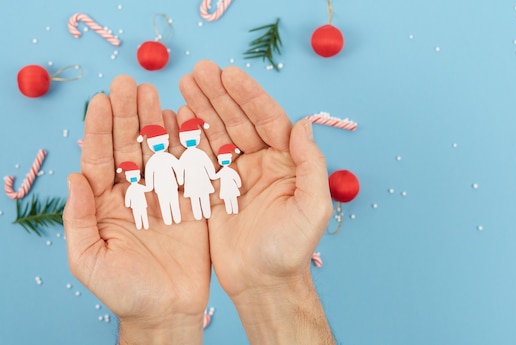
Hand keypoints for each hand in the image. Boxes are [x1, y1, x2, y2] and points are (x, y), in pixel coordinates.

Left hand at [63, 76, 208, 344]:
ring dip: (158, 123)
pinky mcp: (193, 204)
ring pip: (160, 152)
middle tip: (132, 83)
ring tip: (157, 95)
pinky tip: (186, 122)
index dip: (100, 129)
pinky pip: (190, 170)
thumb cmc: (124, 290)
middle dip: (130, 115)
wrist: (167, 311)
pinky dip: (190, 146)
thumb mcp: (88, 259)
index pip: (101, 158)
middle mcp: (135, 194)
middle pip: (131, 147)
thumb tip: (74, 177)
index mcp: (106, 204)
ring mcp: (165, 196)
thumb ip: (79, 218)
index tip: (102, 99)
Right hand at [180, 60, 334, 343]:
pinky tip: (176, 118)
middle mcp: (261, 163)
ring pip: (217, 134)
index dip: (248, 96)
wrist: (263, 282)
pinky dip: (188, 139)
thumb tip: (305, 122)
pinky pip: (200, 159)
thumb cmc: (292, 248)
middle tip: (198, 71)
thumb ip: (311, 164)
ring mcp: (236, 176)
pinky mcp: (214, 191)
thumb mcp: (312, 207)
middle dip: (220, 95)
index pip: (267, 119)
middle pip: (239, 120)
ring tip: (184, 85)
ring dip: (202, 109)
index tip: (229, 74)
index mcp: (286, 162)